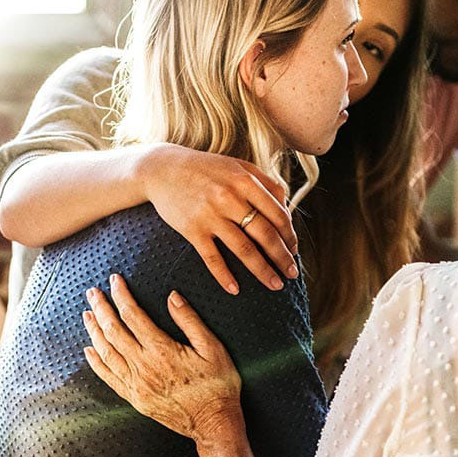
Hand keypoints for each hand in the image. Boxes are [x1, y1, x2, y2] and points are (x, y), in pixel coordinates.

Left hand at [82, 274, 244, 443]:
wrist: (214, 423)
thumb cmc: (218, 386)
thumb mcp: (213, 348)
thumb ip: (190, 321)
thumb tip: (172, 298)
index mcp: (162, 350)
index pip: (133, 316)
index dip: (121, 296)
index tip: (115, 282)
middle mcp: (144, 367)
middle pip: (113, 331)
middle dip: (101, 309)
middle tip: (92, 293)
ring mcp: (136, 384)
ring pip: (106, 352)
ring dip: (94, 331)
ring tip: (87, 314)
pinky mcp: (135, 398)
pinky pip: (108, 377)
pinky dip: (96, 362)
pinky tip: (89, 350)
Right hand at [136, 145, 298, 293]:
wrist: (162, 169)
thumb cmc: (207, 169)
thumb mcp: (238, 167)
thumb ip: (265, 184)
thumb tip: (288, 212)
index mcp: (245, 181)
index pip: (278, 214)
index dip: (290, 236)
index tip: (294, 251)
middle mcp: (230, 198)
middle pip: (265, 235)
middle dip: (283, 258)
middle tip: (292, 274)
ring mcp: (211, 215)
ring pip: (244, 250)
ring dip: (263, 271)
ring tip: (276, 285)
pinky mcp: (192, 229)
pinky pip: (212, 258)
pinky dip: (224, 276)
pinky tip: (235, 290)